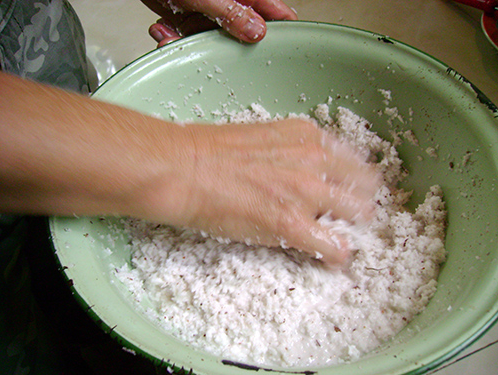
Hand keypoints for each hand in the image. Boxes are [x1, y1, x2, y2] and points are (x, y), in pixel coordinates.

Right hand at [0, 71, 377, 266]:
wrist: (183, 168)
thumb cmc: (209, 150)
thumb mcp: (261, 136)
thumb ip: (290, 150)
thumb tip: (298, 168)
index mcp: (307, 136)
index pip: (353, 160)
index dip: (356, 180)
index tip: (353, 192)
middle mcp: (315, 160)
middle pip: (365, 186)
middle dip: (362, 203)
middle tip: (352, 216)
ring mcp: (307, 193)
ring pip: (358, 215)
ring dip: (353, 227)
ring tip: (342, 236)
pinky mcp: (292, 225)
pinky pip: (334, 247)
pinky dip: (336, 255)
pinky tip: (331, 259)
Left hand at [141, 0, 297, 45]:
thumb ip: (232, 13)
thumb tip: (257, 32)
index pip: (277, 14)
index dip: (281, 35)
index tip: (276, 55)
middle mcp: (231, 5)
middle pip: (241, 37)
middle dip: (220, 48)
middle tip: (208, 49)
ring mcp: (210, 14)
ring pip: (212, 42)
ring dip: (189, 44)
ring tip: (173, 34)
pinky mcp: (189, 20)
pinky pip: (189, 38)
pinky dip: (173, 39)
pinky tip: (164, 30)